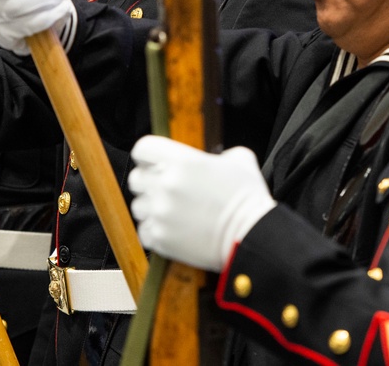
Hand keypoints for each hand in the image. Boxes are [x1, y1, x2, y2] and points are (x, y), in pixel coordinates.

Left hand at [128, 136, 276, 271]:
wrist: (252, 237)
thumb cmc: (248, 198)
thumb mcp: (240, 160)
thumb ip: (219, 153)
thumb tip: (214, 158)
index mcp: (182, 161)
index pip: (142, 149)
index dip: (147, 156)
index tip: (154, 163)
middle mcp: (166, 184)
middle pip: (136, 178)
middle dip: (149, 183)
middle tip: (165, 190)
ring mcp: (161, 213)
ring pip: (138, 206)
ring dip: (151, 209)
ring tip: (171, 213)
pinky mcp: (161, 238)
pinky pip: (144, 231)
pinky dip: (155, 231)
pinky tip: (172, 229)